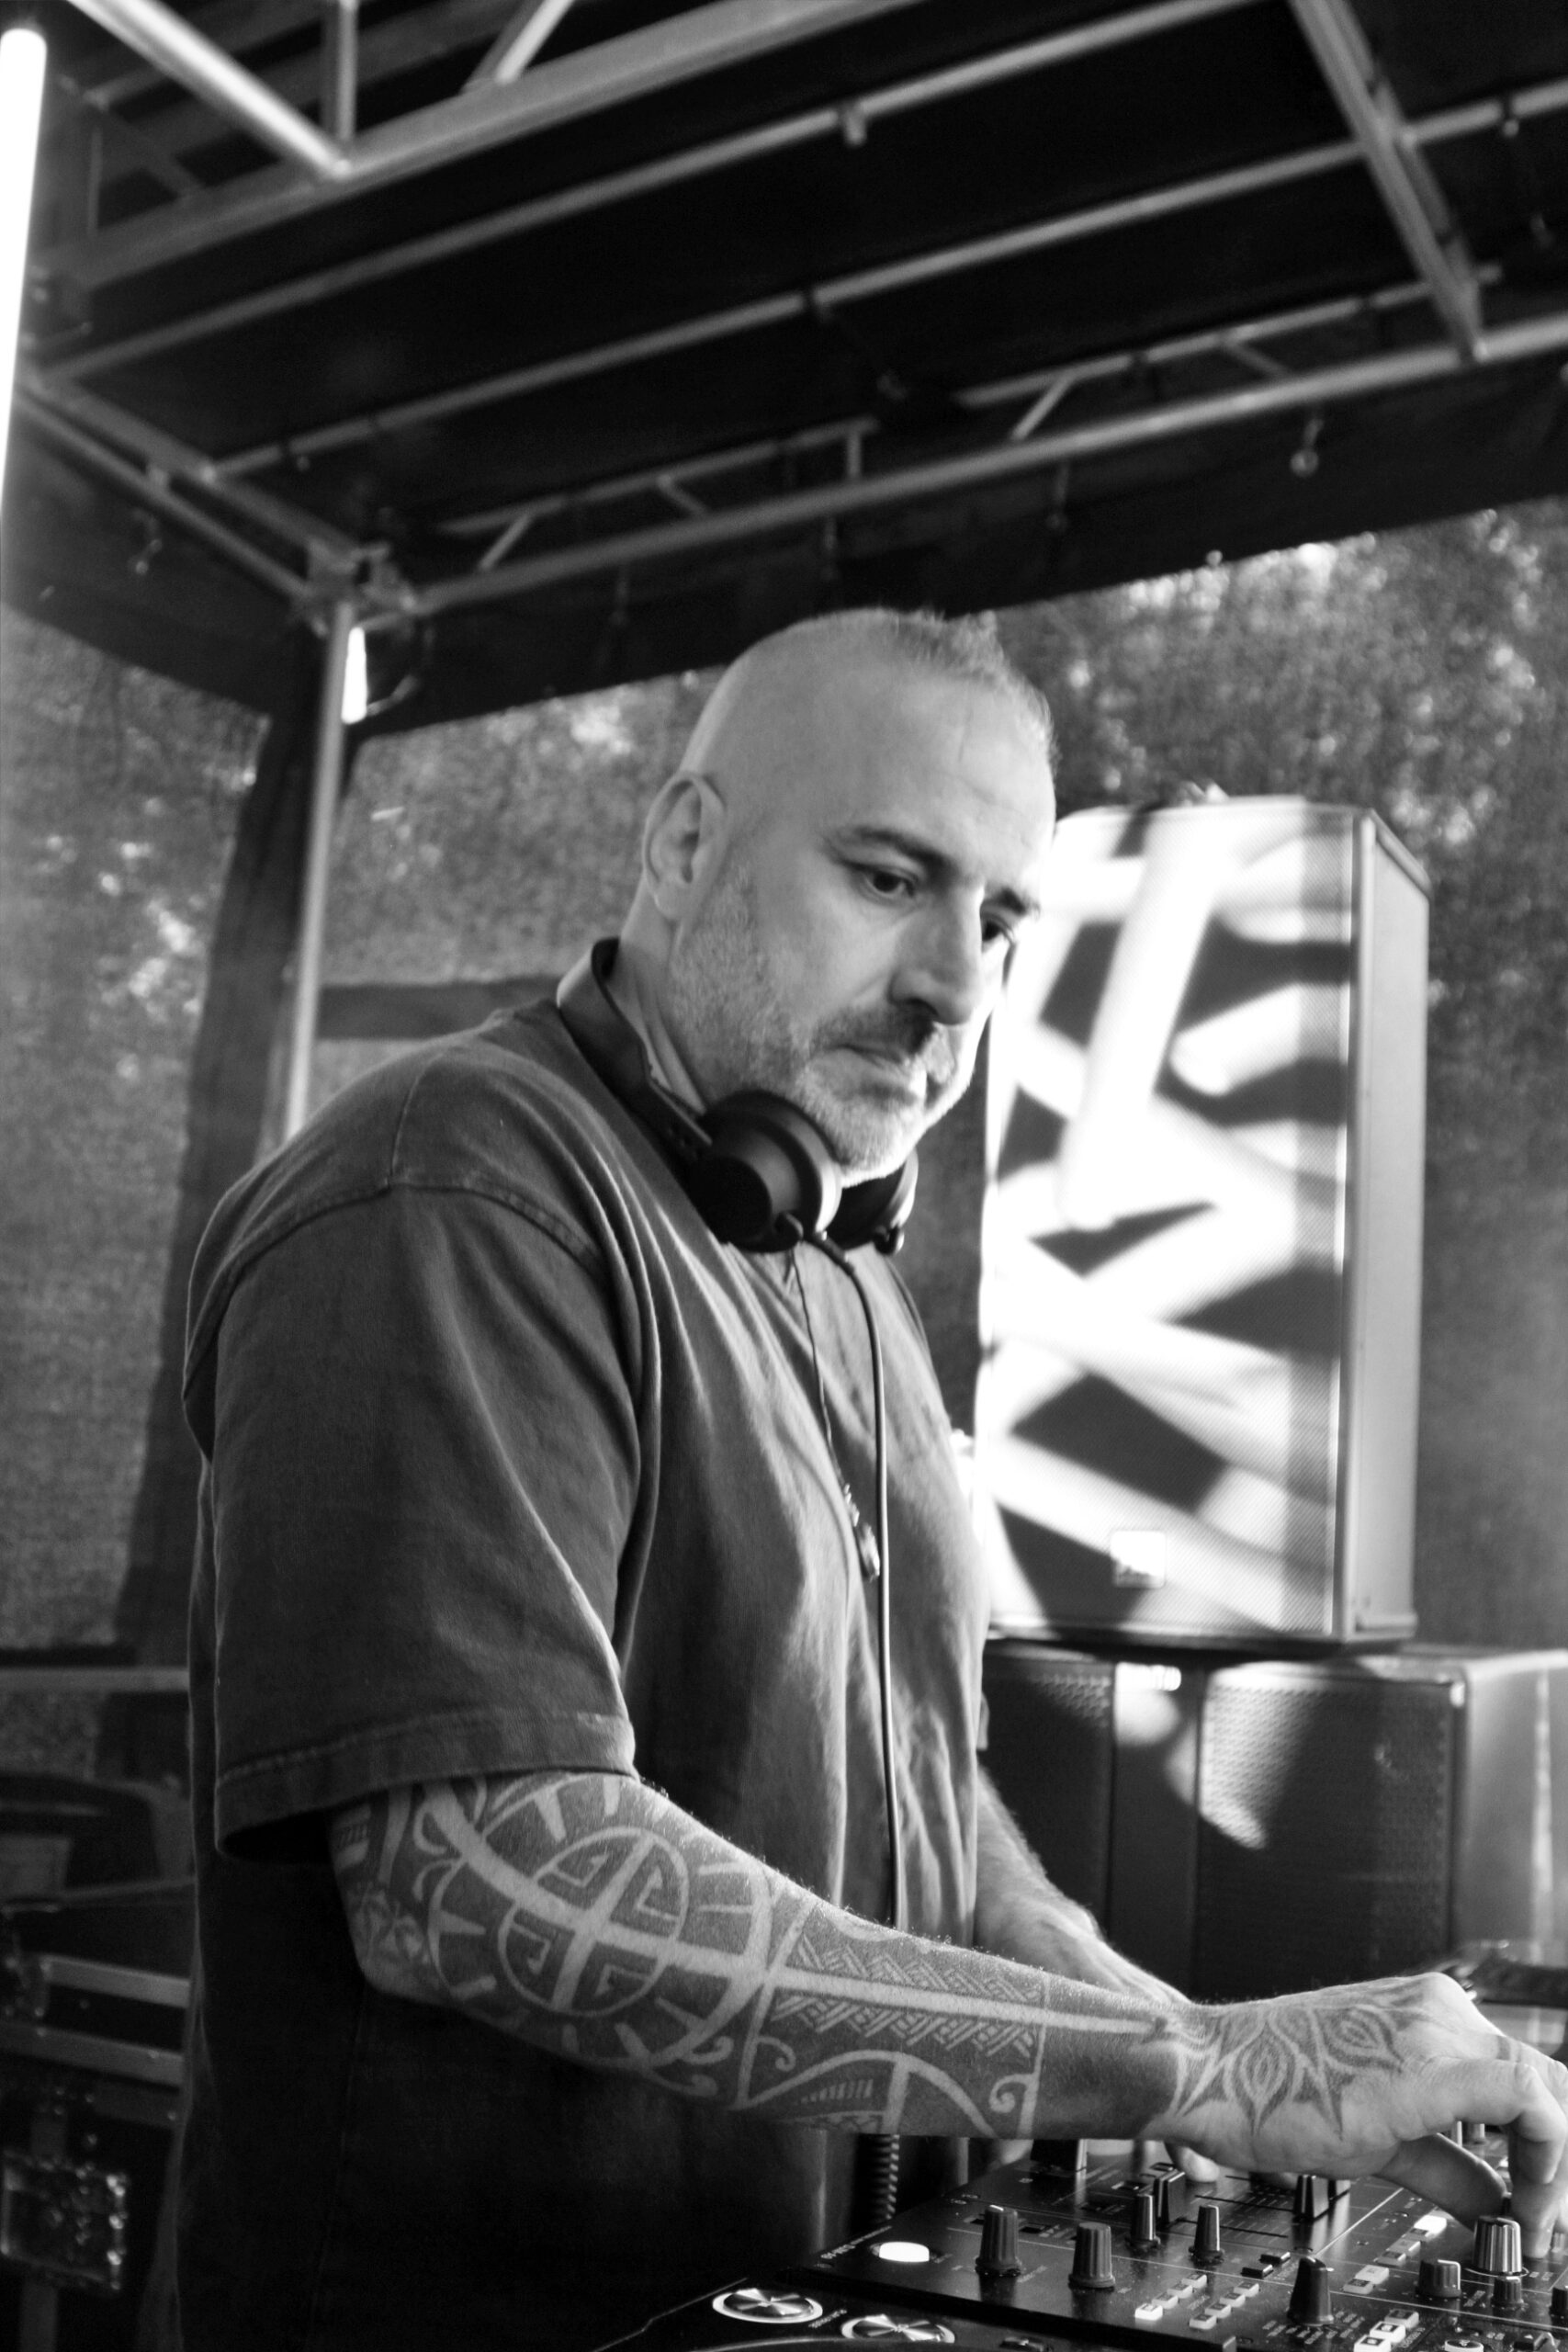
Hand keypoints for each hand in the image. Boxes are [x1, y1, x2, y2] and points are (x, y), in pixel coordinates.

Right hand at [1147, 1972, 1567, 2255]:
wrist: (1213, 2071)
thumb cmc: (1271, 2089)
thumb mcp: (1379, 2133)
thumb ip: (1449, 2165)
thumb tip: (1496, 2204)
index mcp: (1428, 2014)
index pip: (1527, 2076)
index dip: (1555, 2146)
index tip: (1544, 2199)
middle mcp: (1440, 2010)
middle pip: (1551, 2082)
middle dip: (1562, 2160)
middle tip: (1546, 2219)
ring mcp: (1436, 2030)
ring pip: (1547, 2092)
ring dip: (1556, 2168)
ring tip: (1534, 2221)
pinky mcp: (1428, 2067)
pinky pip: (1527, 2103)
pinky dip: (1548, 2160)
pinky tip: (1525, 2205)